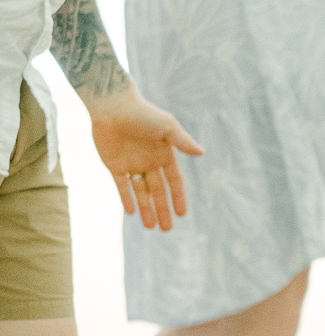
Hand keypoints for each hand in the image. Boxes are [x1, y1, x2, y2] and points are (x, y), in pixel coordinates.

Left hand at [87, 91, 203, 231]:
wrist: (112, 106)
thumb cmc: (142, 113)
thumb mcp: (166, 126)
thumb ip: (182, 141)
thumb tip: (202, 152)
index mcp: (164, 155)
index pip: (174, 182)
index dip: (178, 198)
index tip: (182, 214)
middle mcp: (149, 162)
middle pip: (158, 192)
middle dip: (163, 210)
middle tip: (167, 230)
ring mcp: (131, 164)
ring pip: (141, 192)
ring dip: (146, 209)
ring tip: (151, 227)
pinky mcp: (114, 165)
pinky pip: (122, 186)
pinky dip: (127, 198)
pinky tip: (132, 213)